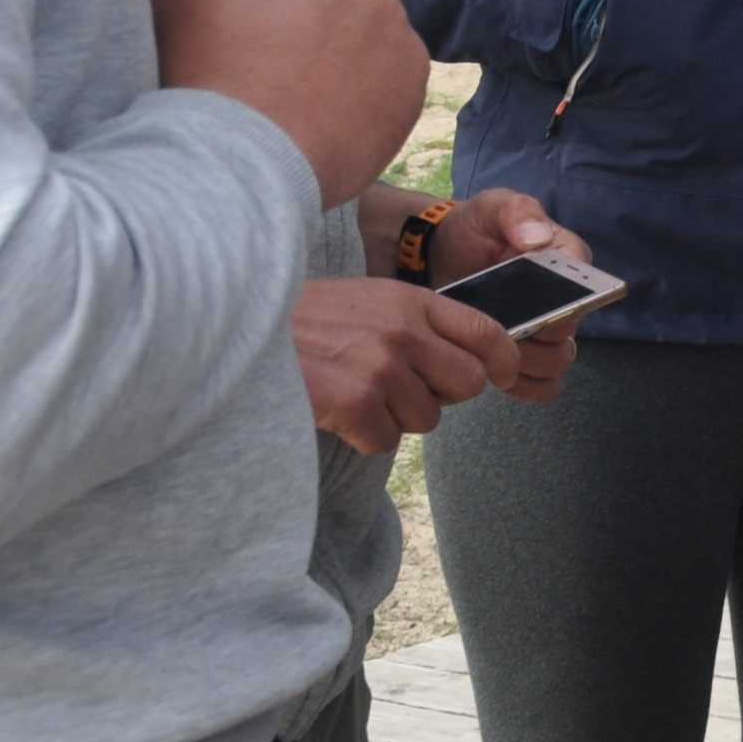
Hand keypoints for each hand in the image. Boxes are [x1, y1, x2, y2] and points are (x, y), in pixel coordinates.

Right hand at [156, 0, 428, 207]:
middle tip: (266, 35)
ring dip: (338, 26)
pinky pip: (390, 51)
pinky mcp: (414, 65)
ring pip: (364, 4)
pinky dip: (366, 69)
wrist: (243, 168)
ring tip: (294, 80)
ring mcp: (390, 15)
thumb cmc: (196, 77)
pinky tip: (327, 103)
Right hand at [290, 275, 512, 456]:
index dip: (504, 360)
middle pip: (467, 384)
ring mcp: (380, 367)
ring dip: (396, 417)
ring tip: (357, 393)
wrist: (237, 330)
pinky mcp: (355, 403)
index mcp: (411, 301)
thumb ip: (415, 321)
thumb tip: (468, 359)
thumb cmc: (306, 321)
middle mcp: (403, 331)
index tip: (504, 374)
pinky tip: (337, 412)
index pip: (487, 332)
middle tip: (403, 390)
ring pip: (427, 418)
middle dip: (443, 395)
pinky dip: (364, 436)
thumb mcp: (368, 301)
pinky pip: (387, 441)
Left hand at [432, 188, 589, 402]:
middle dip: (536, 338)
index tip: (532, 300)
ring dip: (528, 365)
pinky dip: (526, 387)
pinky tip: (502, 379)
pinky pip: (542, 384)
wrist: (438, 255)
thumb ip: (517, 212)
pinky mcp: (524, 355)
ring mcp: (543, 330)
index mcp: (564, 258)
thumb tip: (538, 239)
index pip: (584, 285)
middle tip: (502, 332)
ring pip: (557, 363)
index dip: (564, 300)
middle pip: (569, 334)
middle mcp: (562, 298)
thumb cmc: (473, 228)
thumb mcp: (492, 207)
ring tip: (494, 355)